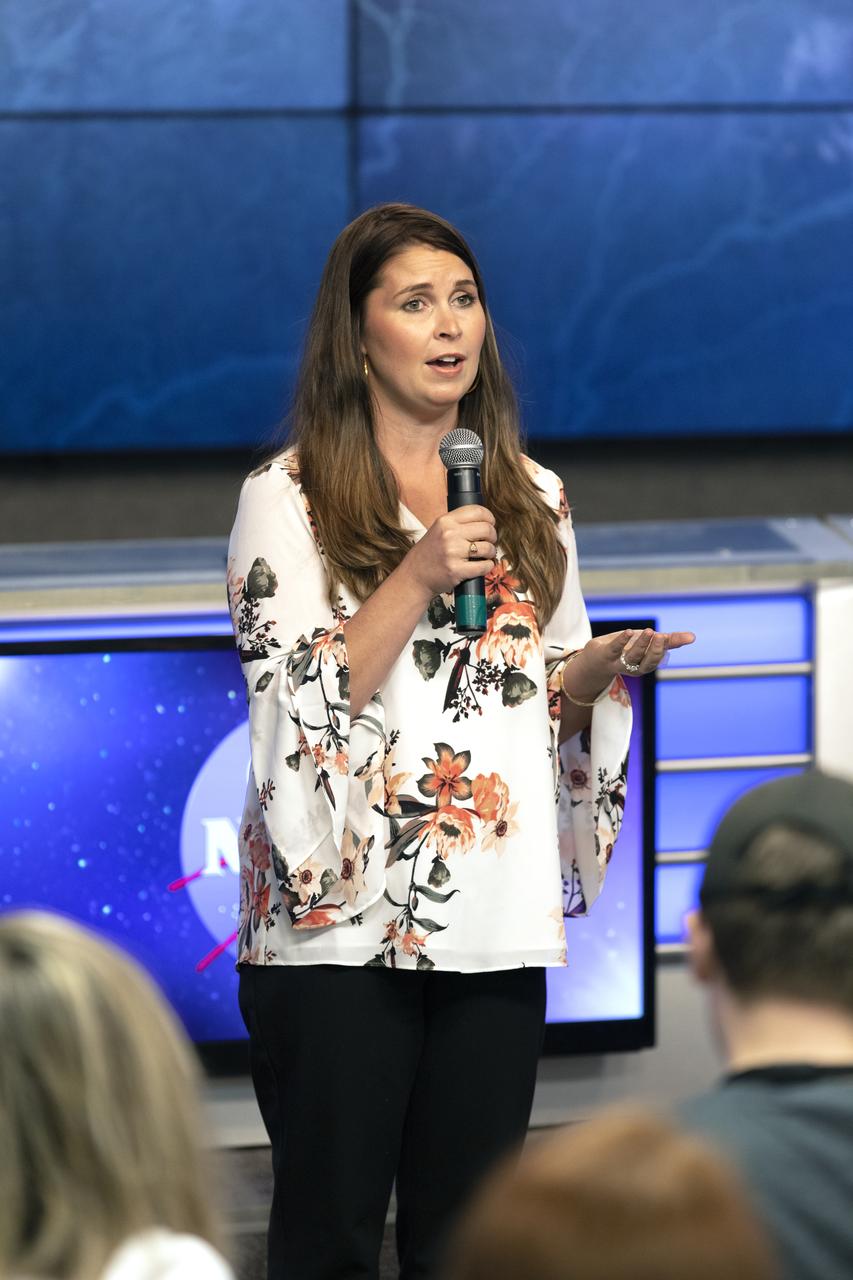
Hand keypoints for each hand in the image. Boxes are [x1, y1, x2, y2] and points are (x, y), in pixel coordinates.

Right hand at [405, 505, 497, 599]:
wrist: (415, 576)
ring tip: (485, 555)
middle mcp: (449, 534)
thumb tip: (485, 521)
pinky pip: (484, 566)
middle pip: (487, 529)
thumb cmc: (430, 554)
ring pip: (488, 548)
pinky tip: (482, 566)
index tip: (490, 524)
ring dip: (491, 553)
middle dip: (493, 536)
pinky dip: (487, 566)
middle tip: (489, 542)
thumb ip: (457, 523)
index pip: (478, 511)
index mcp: (445, 521)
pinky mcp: (456, 570)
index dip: (489, 518)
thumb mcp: (438, 530)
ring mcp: (452, 553)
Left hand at [564, 627, 695, 700]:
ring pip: (632, 656)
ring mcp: (618, 661)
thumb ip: (668, 641)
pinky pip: (614, 648)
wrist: (594, 663)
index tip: (686, 638)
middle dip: (655, 650)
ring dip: (642, 644)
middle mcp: (633, 666)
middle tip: (661, 636)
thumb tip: (693, 637)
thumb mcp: (646, 644)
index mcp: (645, 664)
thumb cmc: (625, 650)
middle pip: (647, 662)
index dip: (671, 647)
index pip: (659, 657)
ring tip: (650, 631)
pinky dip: (622, 640)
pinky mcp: (605, 654)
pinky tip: (629, 631)